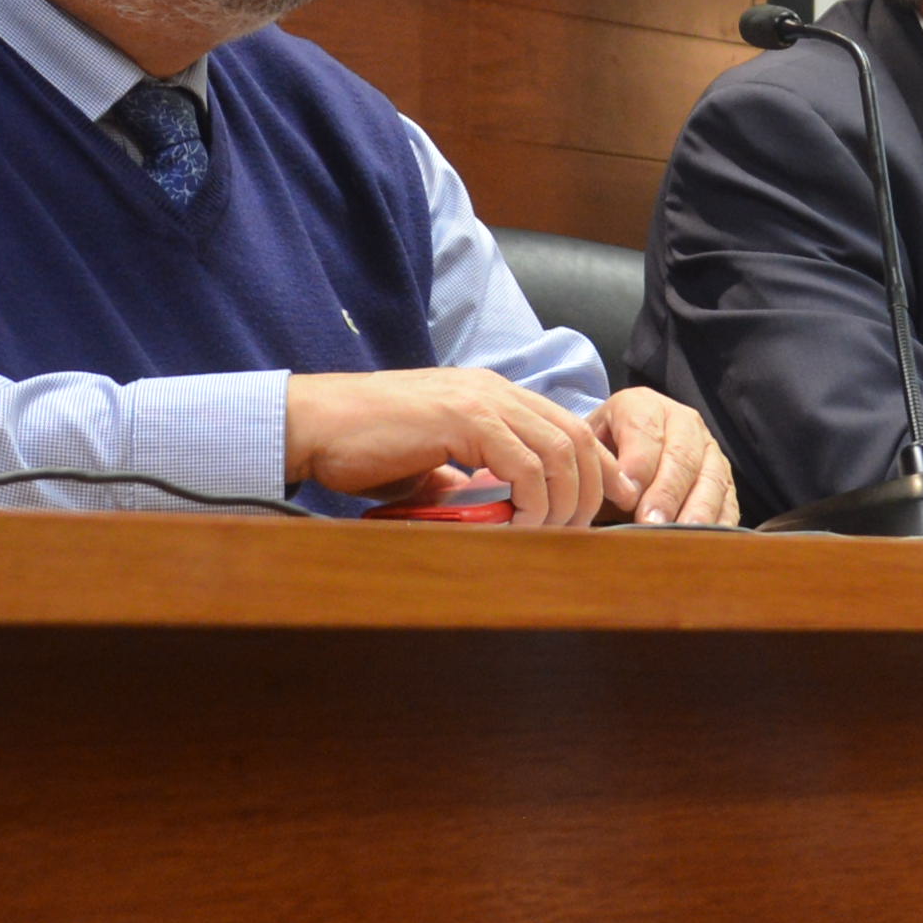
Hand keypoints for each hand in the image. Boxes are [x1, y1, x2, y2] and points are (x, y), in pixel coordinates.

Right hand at [284, 368, 613, 526]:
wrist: (314, 425)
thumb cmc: (361, 447)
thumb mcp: (427, 463)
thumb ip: (462, 478)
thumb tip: (490, 510)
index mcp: (490, 394)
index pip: (568, 425)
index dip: (598, 466)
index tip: (608, 503)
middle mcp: (494, 390)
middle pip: (577, 437)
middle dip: (591, 489)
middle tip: (580, 531)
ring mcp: (480, 399)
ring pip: (559, 450)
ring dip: (563, 501)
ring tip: (548, 533)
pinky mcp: (463, 418)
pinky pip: (524, 464)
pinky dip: (532, 499)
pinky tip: (519, 523)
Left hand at [593, 385, 737, 528]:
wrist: (623, 448)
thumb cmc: (603, 454)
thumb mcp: (591, 450)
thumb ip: (600, 469)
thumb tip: (619, 495)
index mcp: (642, 405)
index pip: (644, 431)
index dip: (638, 464)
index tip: (627, 496)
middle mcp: (682, 421)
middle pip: (681, 456)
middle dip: (666, 493)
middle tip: (651, 522)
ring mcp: (708, 449)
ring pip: (710, 477)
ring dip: (696, 510)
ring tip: (680, 535)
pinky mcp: (725, 478)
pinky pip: (729, 500)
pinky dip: (720, 522)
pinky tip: (706, 542)